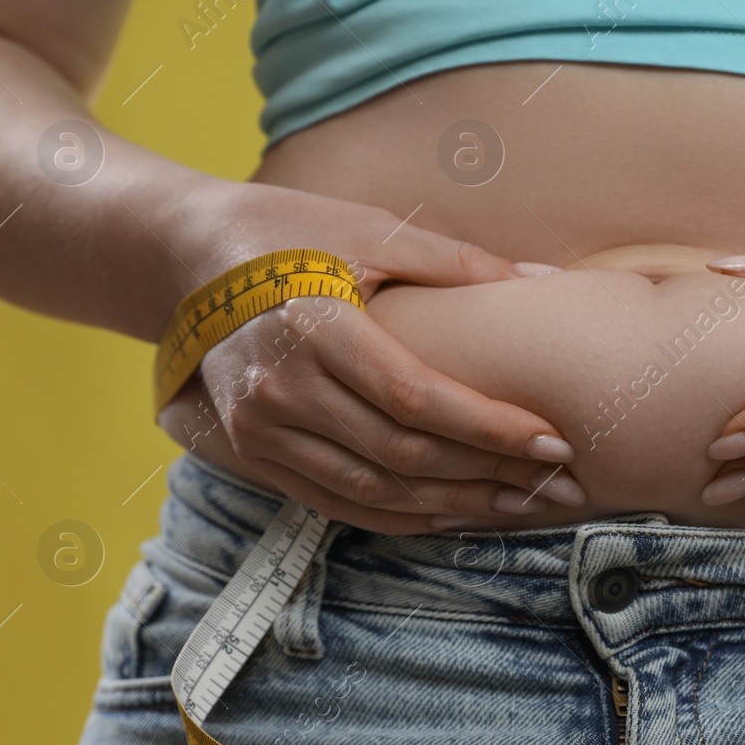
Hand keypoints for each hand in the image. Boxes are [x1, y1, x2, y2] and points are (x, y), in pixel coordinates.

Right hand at [159, 180, 584, 534]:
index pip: (418, 400)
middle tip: (557, 481)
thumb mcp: (371, 229)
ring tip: (518, 503)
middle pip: (401, 455)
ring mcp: (259, 428)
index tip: (554, 442)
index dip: (491, 429)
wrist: (188, 254)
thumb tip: (543, 279)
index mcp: (315, 327)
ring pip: (373, 491)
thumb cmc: (290, 230)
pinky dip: (400, 515)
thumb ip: (456, 262)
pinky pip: (335, 502)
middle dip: (489, 474)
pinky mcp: (252, 450)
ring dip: (453, 504)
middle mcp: (281, 388)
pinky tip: (453, 511)